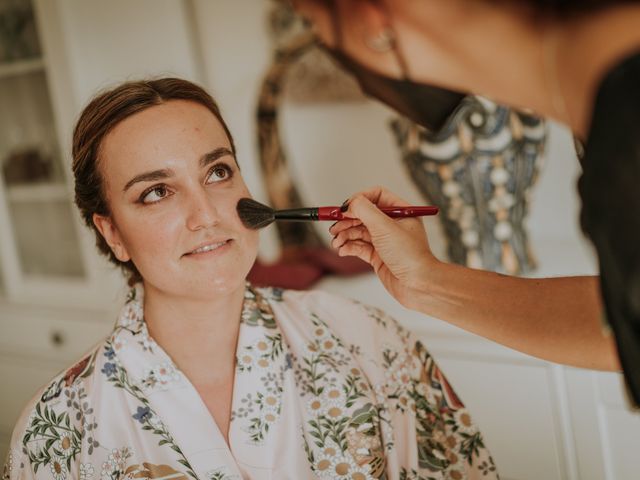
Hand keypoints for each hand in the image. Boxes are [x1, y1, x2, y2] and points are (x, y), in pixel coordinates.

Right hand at [329, 186, 438, 307]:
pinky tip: (342, 250)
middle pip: (363, 215)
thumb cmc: (410, 256)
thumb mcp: (384, 227)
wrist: (418, 286)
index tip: (346, 208)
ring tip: (336, 242)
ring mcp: (384, 241)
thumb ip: (364, 210)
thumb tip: (349, 203)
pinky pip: (359, 247)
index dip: (359, 199)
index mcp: (400, 212)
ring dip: (345, 235)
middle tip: (334, 227)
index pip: (376, 196)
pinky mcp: (378, 256)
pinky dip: (349, 247)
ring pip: (358, 232)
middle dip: (347, 220)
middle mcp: (392, 225)